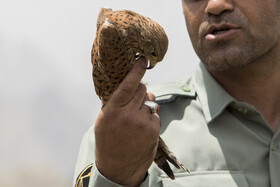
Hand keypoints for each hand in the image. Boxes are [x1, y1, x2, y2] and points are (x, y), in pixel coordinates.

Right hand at [94, 57, 160, 186]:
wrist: (117, 167)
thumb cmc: (108, 140)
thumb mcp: (103, 119)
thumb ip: (115, 102)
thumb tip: (129, 84)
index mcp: (112, 111)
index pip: (127, 85)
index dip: (136, 71)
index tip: (143, 60)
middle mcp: (127, 115)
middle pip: (142, 89)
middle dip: (141, 90)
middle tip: (135, 98)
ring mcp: (141, 123)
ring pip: (150, 100)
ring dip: (145, 104)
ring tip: (136, 116)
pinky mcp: (153, 131)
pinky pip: (155, 114)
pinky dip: (150, 116)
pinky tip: (142, 127)